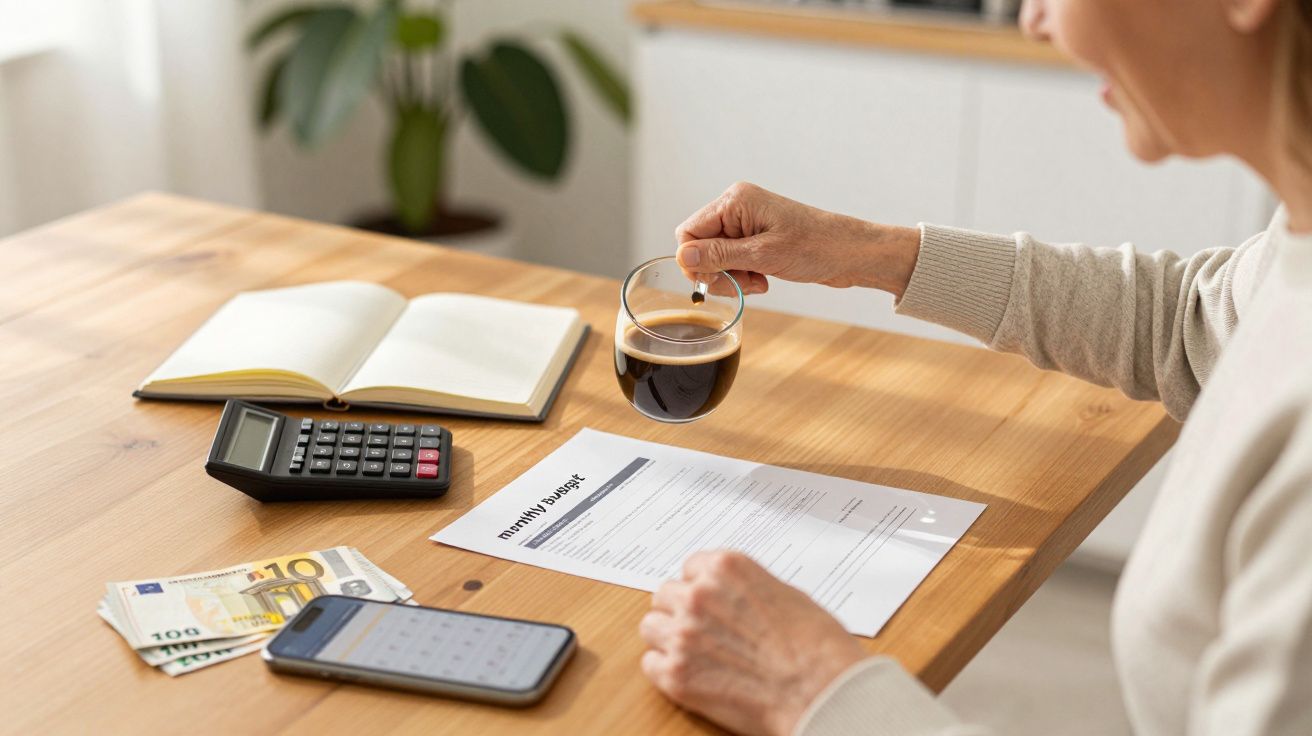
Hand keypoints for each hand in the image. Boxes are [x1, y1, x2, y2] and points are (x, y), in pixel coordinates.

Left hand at [639, 550, 867, 735]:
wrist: (820, 692)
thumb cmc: (816, 647)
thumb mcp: (785, 596)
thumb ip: (745, 590)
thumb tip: (733, 599)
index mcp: (725, 568)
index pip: (690, 568)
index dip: (701, 587)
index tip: (708, 602)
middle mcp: (698, 595)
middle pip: (665, 595)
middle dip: (681, 611)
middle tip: (700, 630)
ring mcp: (683, 635)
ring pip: (652, 626)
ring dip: (668, 637)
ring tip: (693, 652)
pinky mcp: (676, 674)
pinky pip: (651, 664)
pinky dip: (666, 670)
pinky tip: (691, 674)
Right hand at [674, 182, 920, 298]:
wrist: (851, 253)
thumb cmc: (817, 246)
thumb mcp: (763, 255)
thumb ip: (719, 255)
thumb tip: (683, 257)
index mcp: (736, 201)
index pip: (689, 232)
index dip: (696, 260)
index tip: (716, 279)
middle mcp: (737, 208)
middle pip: (700, 246)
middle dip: (716, 271)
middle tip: (743, 283)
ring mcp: (747, 223)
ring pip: (715, 258)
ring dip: (732, 277)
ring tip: (758, 281)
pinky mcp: (756, 239)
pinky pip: (732, 261)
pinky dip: (743, 276)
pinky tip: (763, 280)